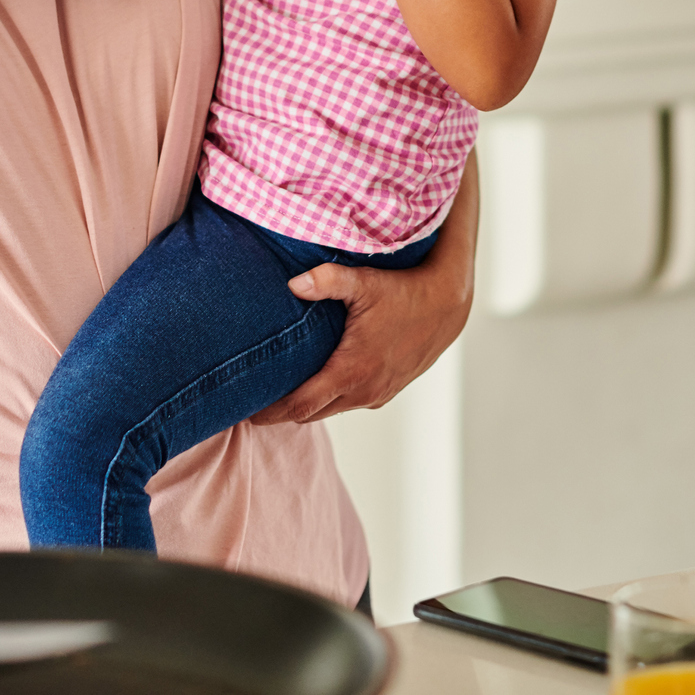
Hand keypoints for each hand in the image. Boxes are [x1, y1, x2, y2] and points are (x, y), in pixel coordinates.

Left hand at [252, 156, 478, 424]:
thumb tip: (291, 283)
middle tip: (254, 404)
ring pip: (332, 409)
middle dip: (282, 412)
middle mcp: (364, 391)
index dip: (271, 412)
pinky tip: (321, 383)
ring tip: (282, 394)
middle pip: (311, 414)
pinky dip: (332, 399)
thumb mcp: (364, 281)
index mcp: (351, 371)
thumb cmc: (405, 291)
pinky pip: (352, 402)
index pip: (300, 405)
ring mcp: (378, 394)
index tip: (247, 413)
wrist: (448, 304)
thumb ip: (326, 280)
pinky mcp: (389, 391)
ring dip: (308, 405)